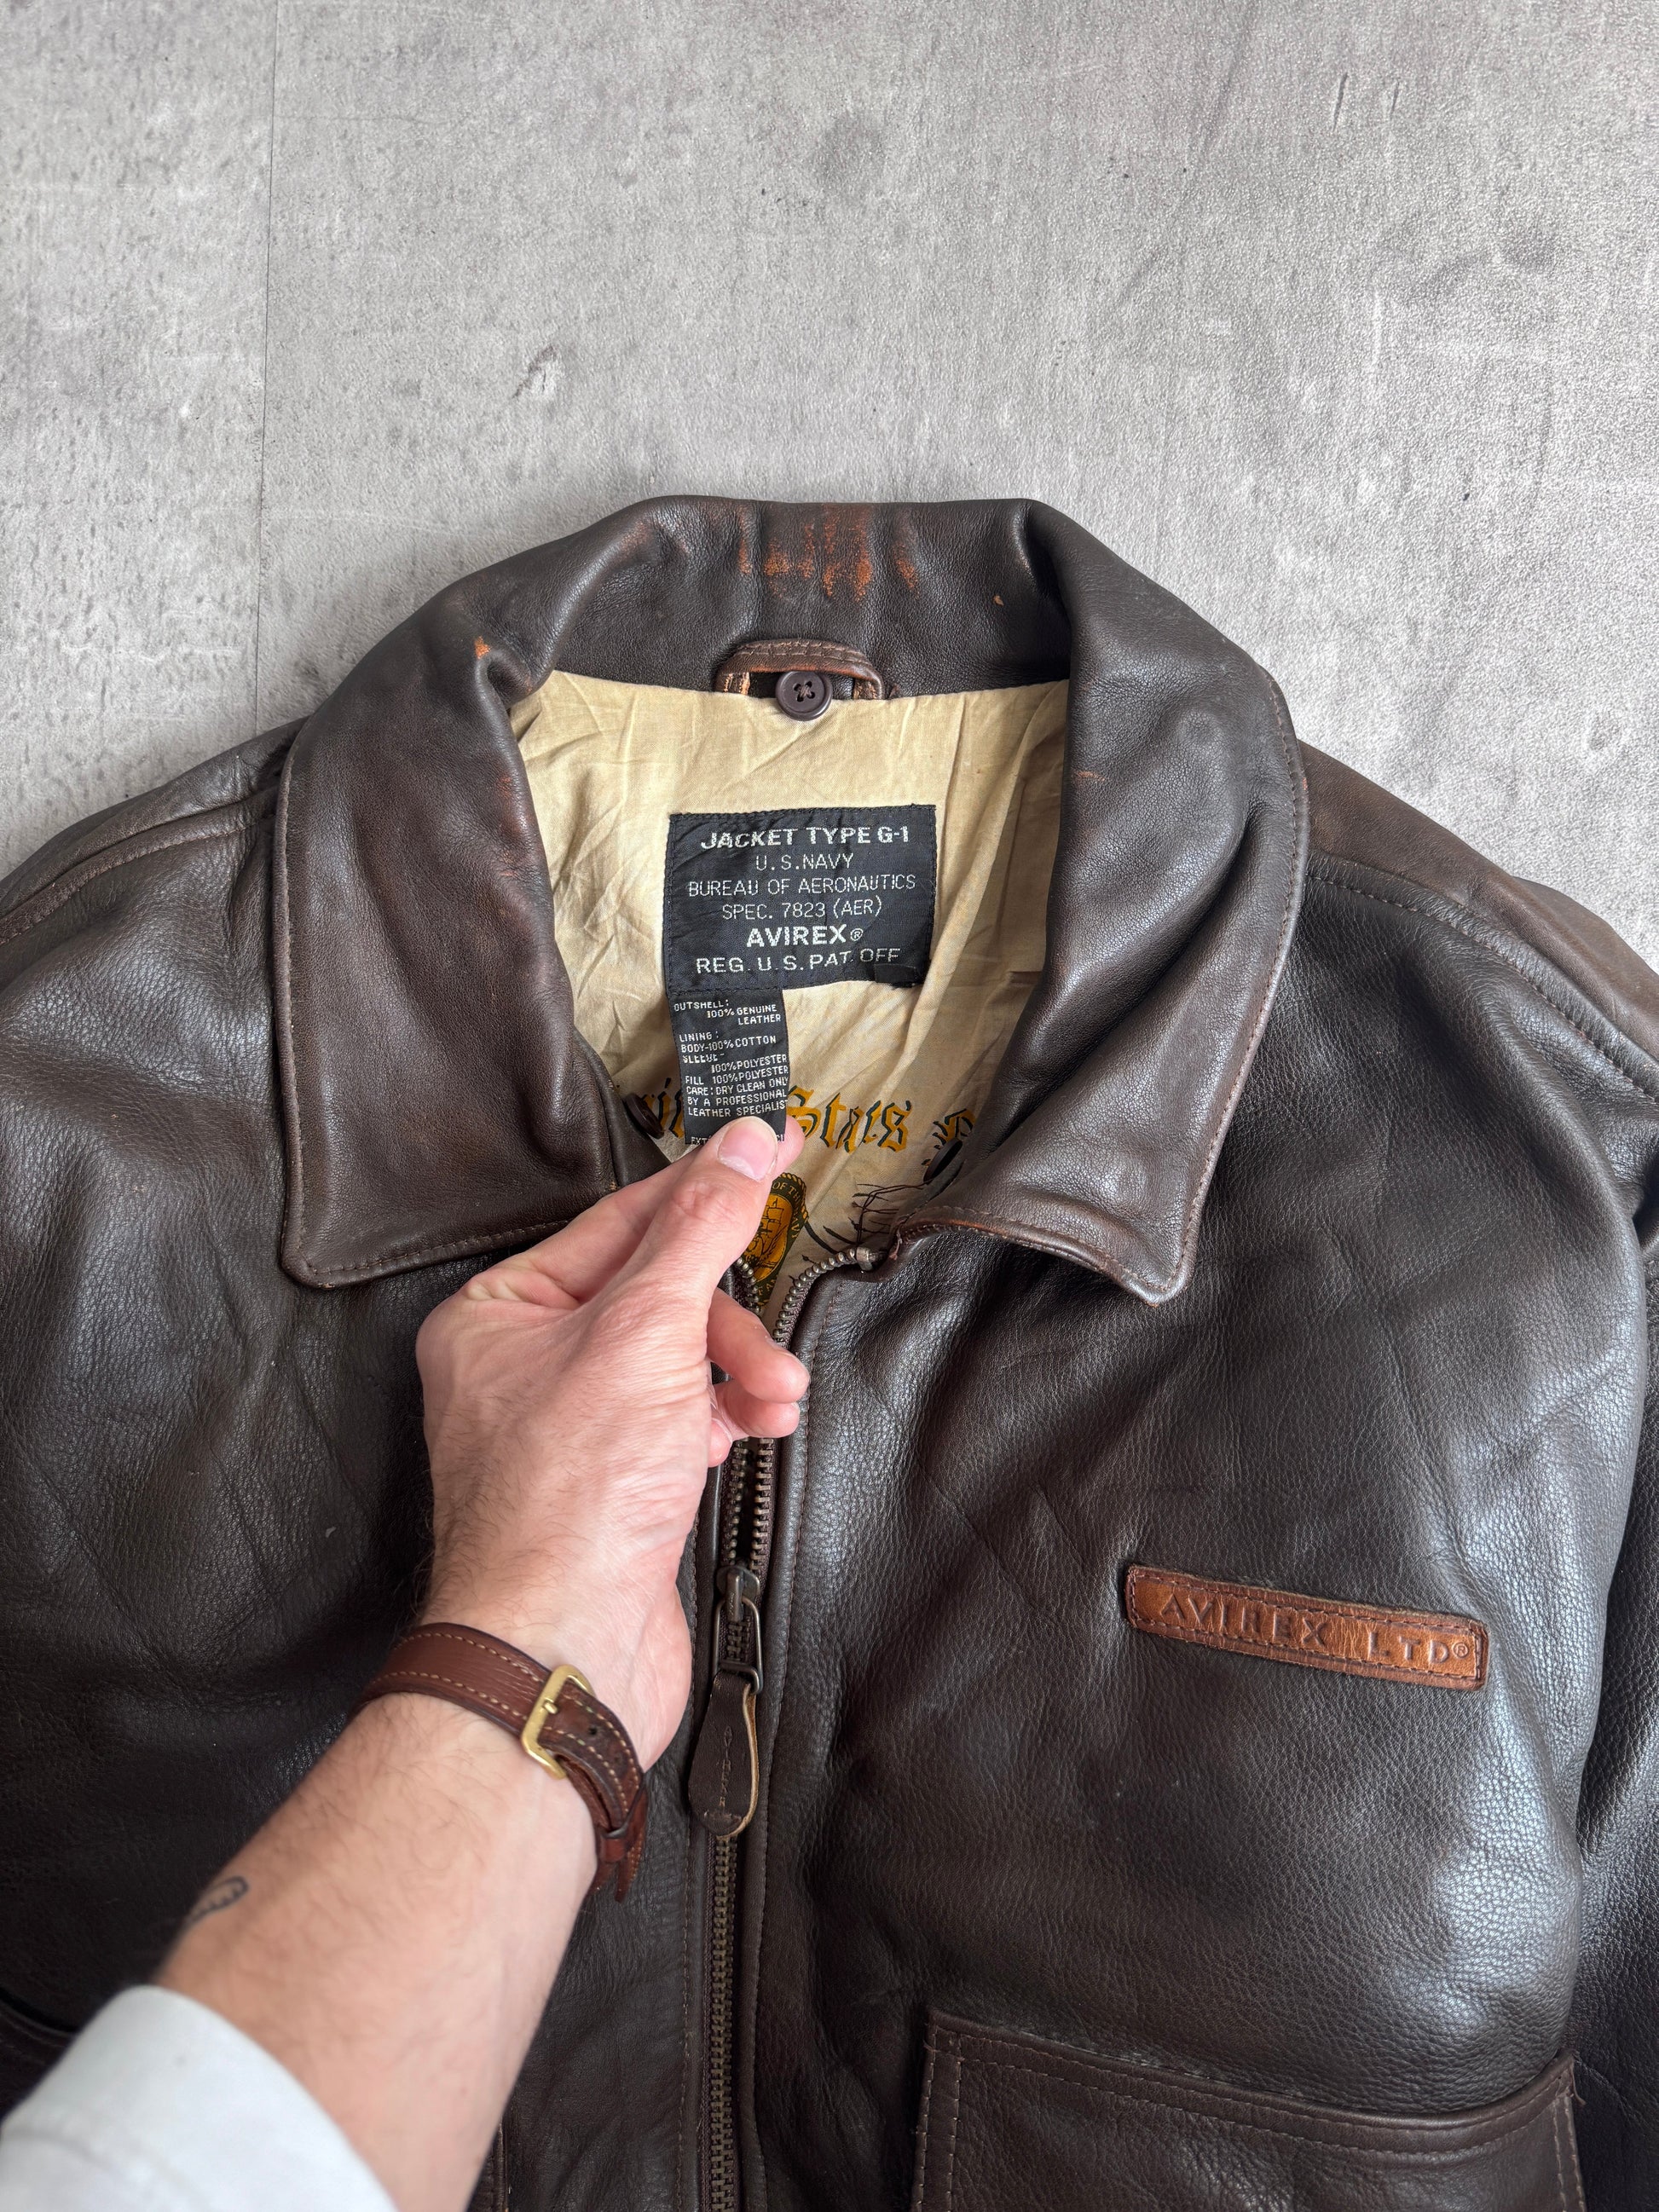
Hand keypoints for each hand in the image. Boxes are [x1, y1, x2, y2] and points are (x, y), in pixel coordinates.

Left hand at [414, 1114, 808, 1766]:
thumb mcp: (647, 1330)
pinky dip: (729, 1416)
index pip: (619, 1219)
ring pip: (679, 1357)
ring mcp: (569, 1427)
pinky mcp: (613, 1483)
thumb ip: (703, 1227)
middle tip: (768, 1350)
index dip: (705, 1188)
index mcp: (497, 1312)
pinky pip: (684, 1415)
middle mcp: (523, 1364)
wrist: (566, 1653)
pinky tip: (758, 1429)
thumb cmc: (568, 1502)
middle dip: (727, 1319)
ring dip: (740, 1370)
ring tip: (773, 1403)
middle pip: (658, 1292)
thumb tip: (746, 1144)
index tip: (776, 1148)